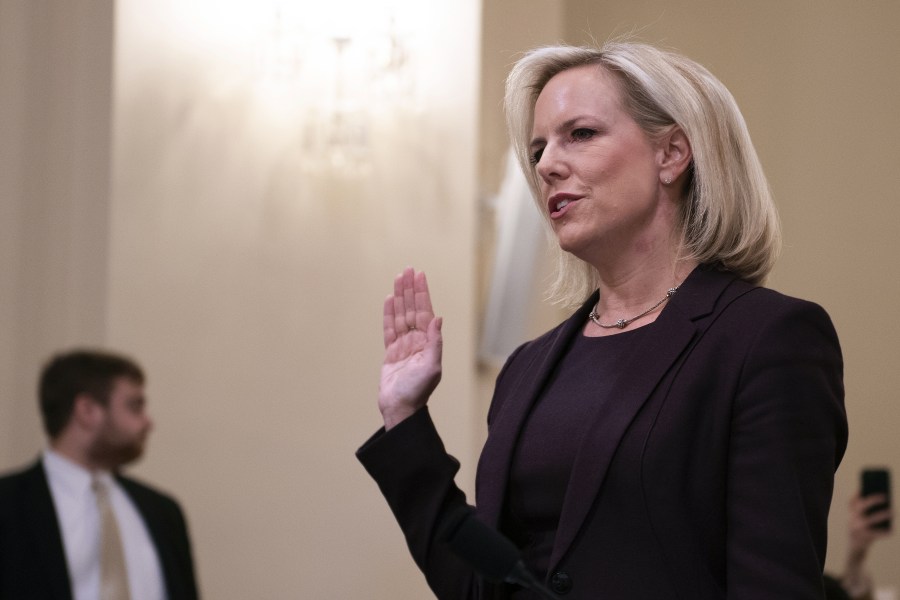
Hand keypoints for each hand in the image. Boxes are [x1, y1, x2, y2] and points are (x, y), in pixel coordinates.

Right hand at [378, 268, 442, 429]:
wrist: (400, 408)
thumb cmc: (418, 391)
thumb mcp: (432, 367)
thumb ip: (435, 342)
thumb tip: (438, 318)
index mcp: (428, 342)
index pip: (424, 311)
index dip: (422, 293)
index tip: (419, 275)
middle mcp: (417, 340)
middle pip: (412, 309)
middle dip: (410, 289)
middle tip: (408, 270)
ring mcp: (403, 345)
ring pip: (401, 315)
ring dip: (399, 297)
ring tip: (398, 279)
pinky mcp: (391, 352)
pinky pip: (389, 328)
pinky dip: (388, 314)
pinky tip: (388, 300)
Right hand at [847, 493, 891, 564]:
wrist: (854, 551)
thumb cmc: (862, 532)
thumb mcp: (861, 522)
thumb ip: (869, 513)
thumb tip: (885, 504)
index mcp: (851, 515)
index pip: (852, 501)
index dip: (858, 494)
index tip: (867, 488)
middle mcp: (852, 520)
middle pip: (861, 507)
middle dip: (872, 500)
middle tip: (885, 496)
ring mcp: (857, 530)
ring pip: (869, 520)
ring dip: (881, 515)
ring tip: (893, 511)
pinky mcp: (864, 539)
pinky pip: (876, 534)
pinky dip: (884, 532)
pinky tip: (891, 530)